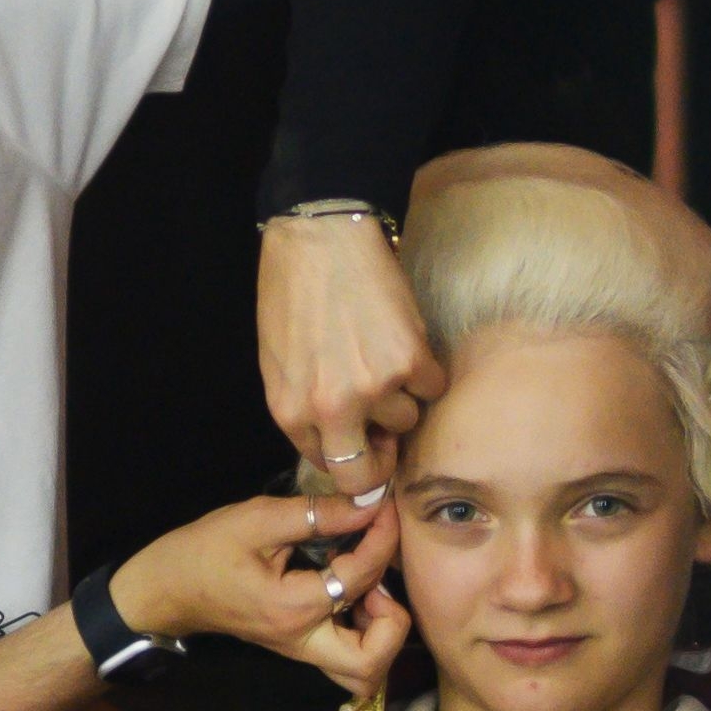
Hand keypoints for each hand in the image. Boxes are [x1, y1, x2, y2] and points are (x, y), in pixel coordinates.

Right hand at [112, 491, 410, 692]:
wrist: (164, 591)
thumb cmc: (202, 553)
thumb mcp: (255, 520)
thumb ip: (315, 514)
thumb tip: (367, 502)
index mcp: (293, 609)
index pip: (361, 578)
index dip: (382, 538)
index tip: (383, 509)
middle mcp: (303, 640)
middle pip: (372, 664)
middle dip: (392, 623)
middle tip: (380, 583)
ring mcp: (302, 650)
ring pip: (363, 670)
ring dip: (382, 633)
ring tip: (370, 589)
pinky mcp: (300, 645)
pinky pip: (348, 655)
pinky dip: (365, 630)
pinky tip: (353, 591)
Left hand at [261, 211, 443, 498]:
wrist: (319, 238)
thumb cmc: (291, 293)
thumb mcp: (278, 363)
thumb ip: (304, 408)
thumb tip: (338, 440)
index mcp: (291, 412)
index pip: (328, 466)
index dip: (349, 456)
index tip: (363, 445)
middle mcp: (331, 409)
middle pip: (365, 473)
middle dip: (380, 463)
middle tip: (389, 440)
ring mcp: (374, 388)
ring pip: (405, 419)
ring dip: (402, 395)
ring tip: (384, 354)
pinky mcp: (411, 360)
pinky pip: (431, 387)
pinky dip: (426, 368)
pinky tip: (404, 339)